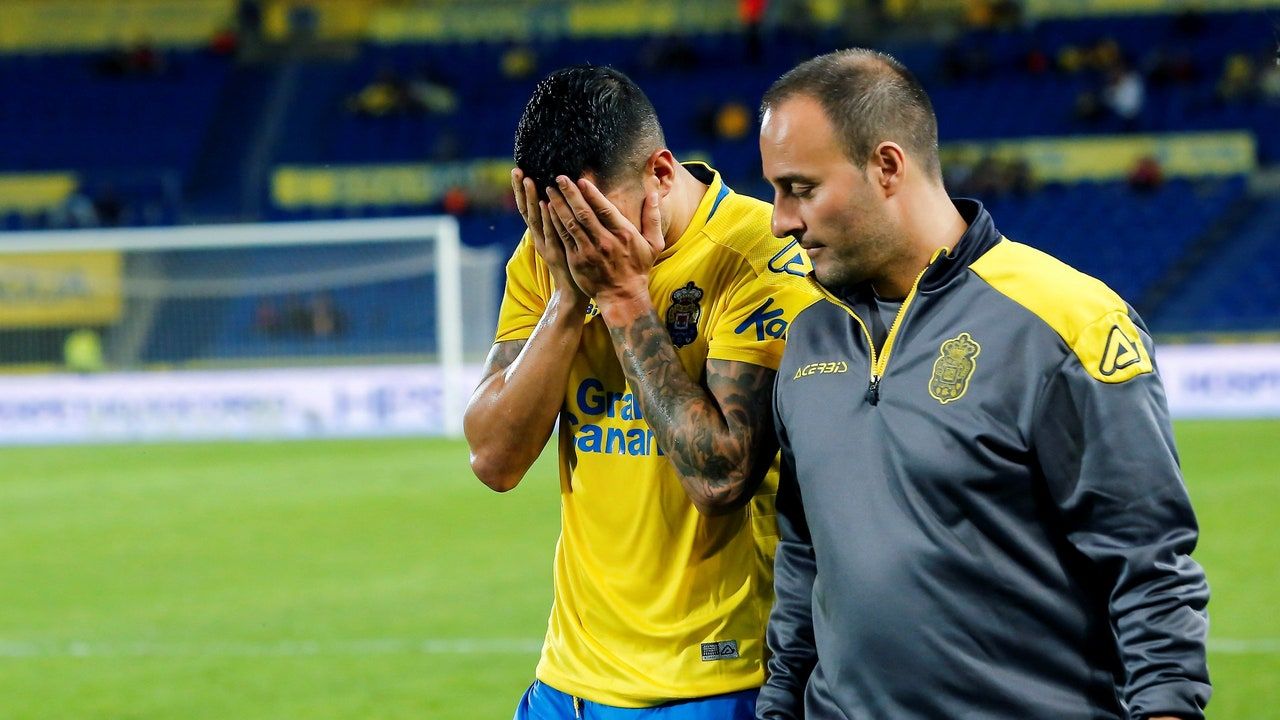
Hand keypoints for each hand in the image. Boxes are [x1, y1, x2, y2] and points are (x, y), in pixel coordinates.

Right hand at [511, 168, 585, 305]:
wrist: (573, 293)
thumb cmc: (572, 265)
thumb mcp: (563, 240)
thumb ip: (559, 223)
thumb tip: (559, 202)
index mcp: (540, 234)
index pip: (527, 208)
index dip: (521, 191)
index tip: (518, 171)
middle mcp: (539, 238)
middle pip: (526, 210)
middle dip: (521, 190)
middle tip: (517, 170)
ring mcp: (545, 245)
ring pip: (535, 219)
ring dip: (531, 199)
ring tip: (528, 180)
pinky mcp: (555, 253)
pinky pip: (550, 232)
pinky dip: (546, 218)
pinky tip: (544, 203)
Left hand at [545, 175, 664, 306]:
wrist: (623, 297)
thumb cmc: (638, 269)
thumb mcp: (654, 244)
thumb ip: (653, 218)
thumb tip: (653, 194)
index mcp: (623, 234)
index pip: (605, 209)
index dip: (592, 193)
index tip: (581, 180)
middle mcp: (605, 242)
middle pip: (584, 213)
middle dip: (570, 194)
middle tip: (560, 178)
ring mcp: (589, 252)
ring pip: (571, 224)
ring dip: (559, 205)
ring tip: (550, 190)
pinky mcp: (577, 261)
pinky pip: (564, 238)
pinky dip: (555, 223)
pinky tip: (548, 211)